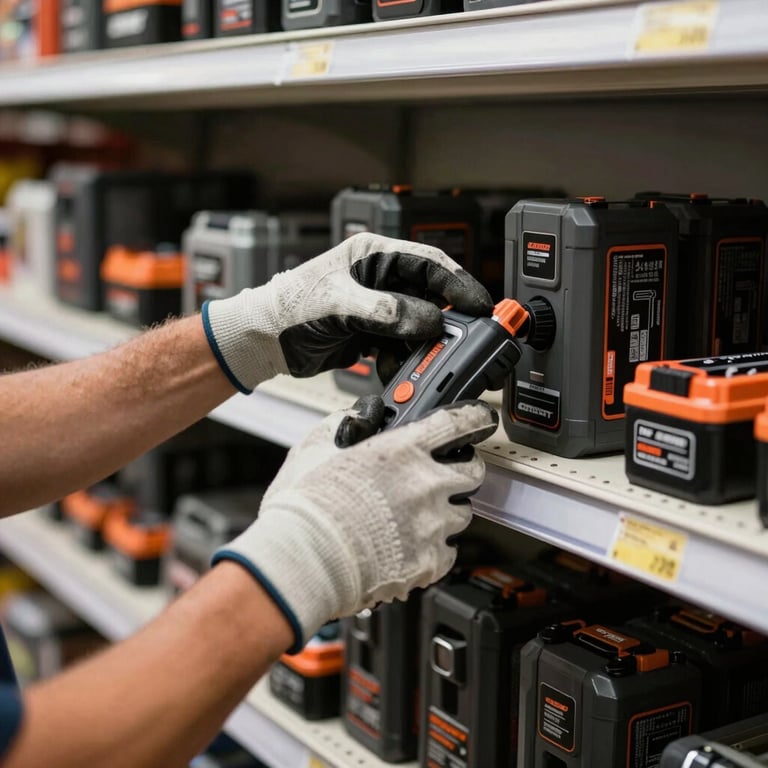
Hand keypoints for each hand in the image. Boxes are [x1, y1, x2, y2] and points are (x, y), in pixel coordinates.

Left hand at [202, 232, 491, 392]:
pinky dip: (403, 357)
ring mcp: (377, 306)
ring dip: (424, 344)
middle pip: (429, 294)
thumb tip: (428, 320)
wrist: (263, 340)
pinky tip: (395, 367)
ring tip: (428, 360)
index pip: (428, 263)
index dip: (458, 282)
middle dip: (447, 319)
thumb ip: (384, 311)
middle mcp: (378, 277)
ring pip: (418, 322)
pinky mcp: (371, 331)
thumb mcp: (337, 305)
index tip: (480, 305)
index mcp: (372, 255)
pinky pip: (401, 343)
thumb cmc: (288, 308)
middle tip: (468, 339)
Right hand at [211, 398, 497, 651]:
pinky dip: (435, 548)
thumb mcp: (316, 446)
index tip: (477, 420)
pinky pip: (448, 552)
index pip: (457, 423)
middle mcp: (425, 485)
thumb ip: (344, 424)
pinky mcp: (429, 562)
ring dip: (445, 511)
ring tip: (415, 517)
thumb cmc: (305, 507)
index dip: (472, 418)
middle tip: (445, 475)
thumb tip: (359, 416)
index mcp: (402, 450)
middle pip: (473, 471)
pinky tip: (410, 546)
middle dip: (463, 469)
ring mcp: (431, 525)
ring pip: (462, 514)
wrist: (302, 560)